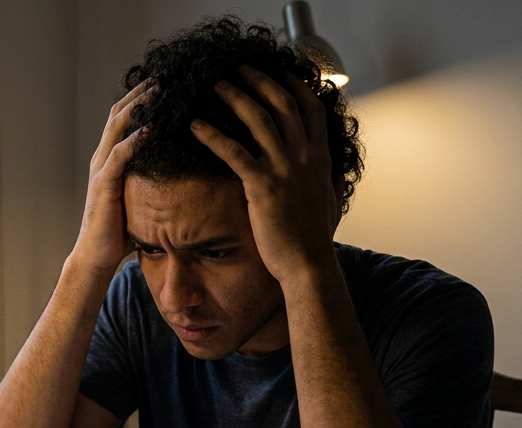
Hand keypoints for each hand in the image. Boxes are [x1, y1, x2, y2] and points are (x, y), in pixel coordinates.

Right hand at [70, 80, 151, 273]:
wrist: (96, 256)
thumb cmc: (119, 232)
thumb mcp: (138, 198)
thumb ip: (150, 181)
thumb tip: (179, 175)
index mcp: (109, 159)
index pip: (122, 119)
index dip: (139, 99)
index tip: (162, 84)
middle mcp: (102, 158)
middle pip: (119, 114)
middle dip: (140, 93)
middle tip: (163, 77)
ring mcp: (101, 169)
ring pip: (117, 127)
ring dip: (139, 107)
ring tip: (159, 92)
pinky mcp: (104, 183)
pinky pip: (120, 154)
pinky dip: (136, 139)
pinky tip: (153, 128)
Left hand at [191, 66, 339, 282]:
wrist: (307, 263)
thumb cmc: (313, 238)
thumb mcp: (327, 200)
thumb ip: (324, 179)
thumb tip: (325, 172)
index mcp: (320, 157)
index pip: (312, 109)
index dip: (296, 87)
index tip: (281, 73)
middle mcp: (305, 156)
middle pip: (283, 104)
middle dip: (260, 81)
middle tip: (239, 69)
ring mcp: (284, 168)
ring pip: (258, 119)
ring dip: (234, 97)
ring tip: (215, 85)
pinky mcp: (262, 185)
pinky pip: (232, 151)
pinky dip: (212, 135)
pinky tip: (194, 126)